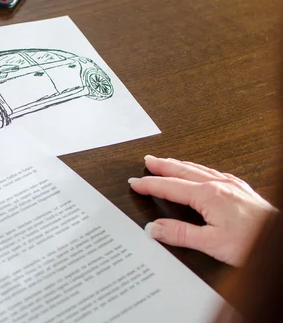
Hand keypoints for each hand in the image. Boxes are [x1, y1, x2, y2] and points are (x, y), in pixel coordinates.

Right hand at [129, 155, 275, 265]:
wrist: (280, 240)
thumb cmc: (253, 242)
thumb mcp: (211, 243)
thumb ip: (180, 234)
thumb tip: (154, 228)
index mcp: (207, 195)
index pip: (170, 187)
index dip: (150, 185)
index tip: (135, 183)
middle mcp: (218, 185)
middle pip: (182, 171)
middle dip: (162, 166)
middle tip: (147, 161)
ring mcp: (231, 185)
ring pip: (197, 169)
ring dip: (178, 164)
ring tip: (166, 162)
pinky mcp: (240, 189)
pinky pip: (212, 172)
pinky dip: (197, 169)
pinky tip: (199, 171)